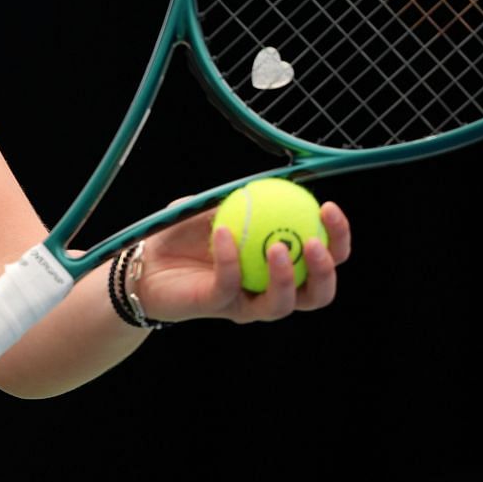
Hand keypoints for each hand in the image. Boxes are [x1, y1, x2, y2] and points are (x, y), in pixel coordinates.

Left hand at [133, 200, 351, 323]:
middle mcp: (270, 291)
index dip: (337, 238)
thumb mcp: (218, 206)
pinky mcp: (217, 306)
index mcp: (281, 267)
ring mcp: (245, 304)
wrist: (145, 262)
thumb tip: (279, 175)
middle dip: (326, 269)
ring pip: (281, 304)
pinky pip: (230, 284)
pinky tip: (224, 233)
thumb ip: (246, 196)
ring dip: (286, 277)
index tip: (329, 207)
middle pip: (317, 293)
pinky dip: (229, 258)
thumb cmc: (186, 234)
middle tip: (314, 240)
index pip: (324, 258)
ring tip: (278, 247)